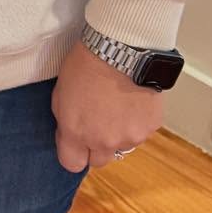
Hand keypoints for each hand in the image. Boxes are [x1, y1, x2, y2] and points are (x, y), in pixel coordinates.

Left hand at [51, 41, 164, 171]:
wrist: (122, 48)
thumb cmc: (87, 64)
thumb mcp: (61, 92)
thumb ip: (66, 121)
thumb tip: (71, 134)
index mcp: (77, 133)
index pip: (72, 164)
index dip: (73, 153)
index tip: (75, 143)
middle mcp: (104, 141)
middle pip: (99, 161)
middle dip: (96, 146)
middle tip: (98, 122)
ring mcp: (130, 136)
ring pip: (123, 145)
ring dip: (119, 133)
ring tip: (117, 105)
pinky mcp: (150, 127)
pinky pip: (141, 132)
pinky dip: (137, 121)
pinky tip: (132, 100)